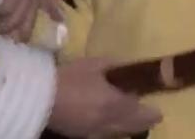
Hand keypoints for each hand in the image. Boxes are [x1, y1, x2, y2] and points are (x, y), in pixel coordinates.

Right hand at [47, 57, 161, 137]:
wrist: (38, 97)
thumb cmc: (68, 77)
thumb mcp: (93, 64)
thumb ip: (114, 66)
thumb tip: (126, 68)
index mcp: (117, 105)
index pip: (147, 115)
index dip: (153, 111)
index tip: (156, 105)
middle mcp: (111, 125)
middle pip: (136, 129)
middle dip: (143, 121)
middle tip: (146, 112)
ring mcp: (96, 134)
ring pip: (120, 135)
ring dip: (126, 127)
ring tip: (124, 116)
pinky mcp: (82, 137)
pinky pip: (104, 136)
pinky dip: (110, 130)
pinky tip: (104, 121)